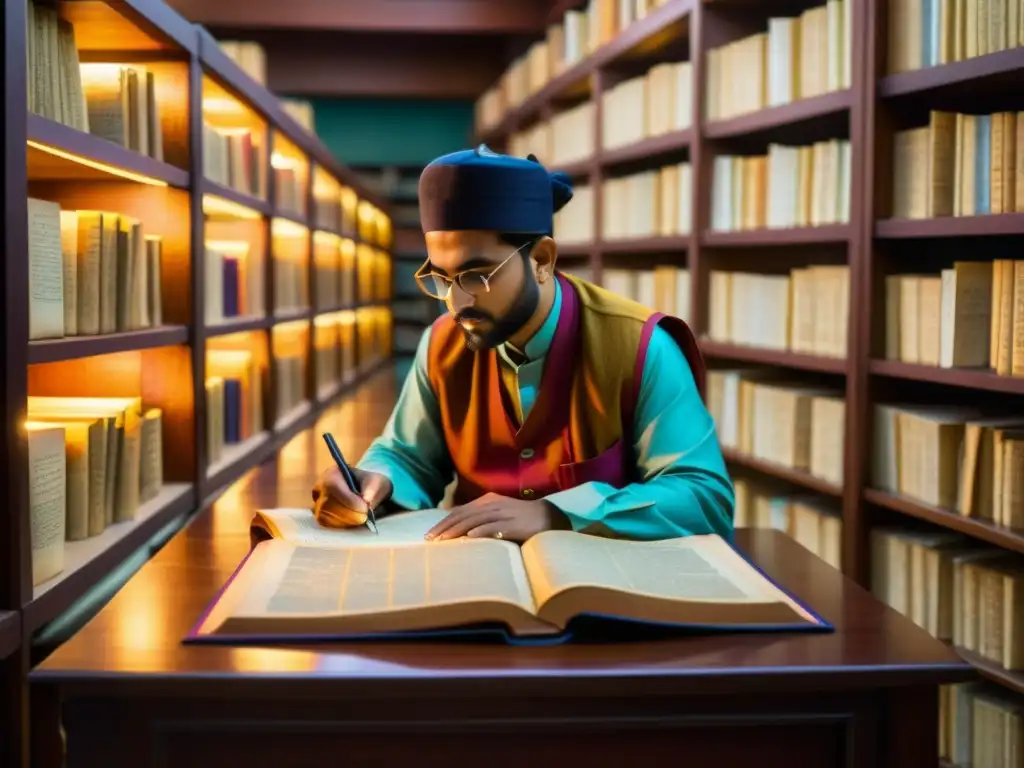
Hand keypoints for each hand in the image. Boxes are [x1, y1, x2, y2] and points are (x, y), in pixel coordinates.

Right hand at [311, 466, 392, 528]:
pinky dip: (340, 525)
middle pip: (327, 503)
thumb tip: (366, 501)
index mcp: (331, 474)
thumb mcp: (375, 482)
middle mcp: (320, 487)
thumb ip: (372, 489)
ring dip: (345, 521)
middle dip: (348, 513)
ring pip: (325, 515)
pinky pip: (325, 523)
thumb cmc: (369, 485)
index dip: (348, 499)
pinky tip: (353, 523)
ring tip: (360, 520)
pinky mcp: (319, 516)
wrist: (365, 493)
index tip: (364, 508)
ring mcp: (317, 502)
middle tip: (364, 517)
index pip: (333, 486)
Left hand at [424, 492, 569, 542]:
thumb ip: (481, 520)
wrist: (549, 517)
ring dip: (457, 530)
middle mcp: (493, 504)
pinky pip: (495, 527)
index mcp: (487, 501)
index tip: (429, 535)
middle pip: (463, 515)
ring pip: (475, 520)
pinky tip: (469, 538)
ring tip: (443, 540)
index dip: (443, 522)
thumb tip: (459, 531)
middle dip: (445, 527)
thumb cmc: (520, 519)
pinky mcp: (514, 524)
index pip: (460, 511)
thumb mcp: (498, 516)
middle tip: (430, 540)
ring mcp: (504, 513)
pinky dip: (480, 532)